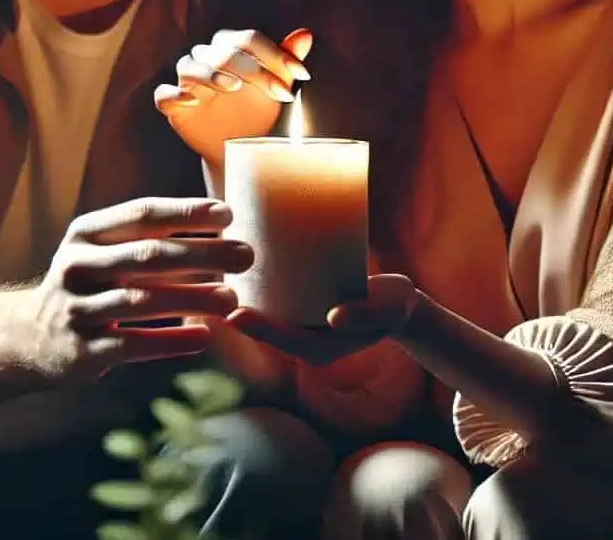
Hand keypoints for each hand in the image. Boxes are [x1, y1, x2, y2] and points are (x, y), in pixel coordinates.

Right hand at [25, 197, 254, 382]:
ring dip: (194, 298)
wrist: (27, 336)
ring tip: (231, 299)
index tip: (227, 214)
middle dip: (203, 253)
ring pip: (143, 302)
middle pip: (149, 256)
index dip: (186, 212)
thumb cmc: (87, 284)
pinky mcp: (81, 351)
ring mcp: (77, 310)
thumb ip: (146, 236)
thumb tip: (219, 222)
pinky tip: (205, 336)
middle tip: (246, 256)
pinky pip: (134, 344)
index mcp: (86, 234)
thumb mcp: (101, 250)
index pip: (141, 215)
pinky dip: (172, 341)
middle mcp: (78, 266)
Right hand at [154, 28, 312, 165]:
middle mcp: (205, 58)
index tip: (302, 75)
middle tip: (281, 93)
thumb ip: (288, 60)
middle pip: (223, 52)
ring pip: (190, 66)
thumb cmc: (258, 109)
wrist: (241, 147)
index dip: (274, 54)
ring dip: (211, 74)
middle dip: (254, 69)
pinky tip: (194, 101)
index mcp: (230, 47)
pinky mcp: (174, 106)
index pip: (248, 39)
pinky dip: (174, 94)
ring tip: (234, 87)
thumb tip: (306, 34)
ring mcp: (188, 82)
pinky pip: (164, 94)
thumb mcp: (278, 85)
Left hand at [226, 273, 420, 365]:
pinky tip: (242, 263)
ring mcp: (303, 322)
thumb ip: (363, 315)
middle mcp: (305, 337)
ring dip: (245, 298)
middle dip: (243, 315)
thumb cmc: (392, 308)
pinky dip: (260, 285)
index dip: (258, 330)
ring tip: (219, 275)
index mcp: (320, 348)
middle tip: (216, 296)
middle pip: (267, 328)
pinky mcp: (303, 304)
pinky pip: (277, 298)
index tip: (235, 315)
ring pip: (268, 312)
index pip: (283, 340)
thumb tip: (334, 316)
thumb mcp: (385, 311)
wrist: (397, 302)